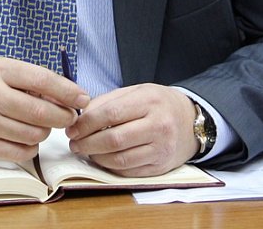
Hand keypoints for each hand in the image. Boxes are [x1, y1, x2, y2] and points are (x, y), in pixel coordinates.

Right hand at [0, 57, 89, 162]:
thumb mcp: (4, 69)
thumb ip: (34, 79)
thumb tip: (70, 97)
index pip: (42, 81)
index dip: (68, 91)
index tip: (83, 98)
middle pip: (41, 112)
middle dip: (64, 116)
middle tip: (69, 116)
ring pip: (35, 134)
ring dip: (46, 130)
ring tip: (40, 122)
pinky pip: (23, 152)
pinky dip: (32, 145)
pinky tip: (26, 135)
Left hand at [65, 84, 197, 176]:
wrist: (190, 121)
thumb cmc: (158, 103)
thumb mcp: (136, 91)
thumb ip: (108, 101)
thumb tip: (81, 116)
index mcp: (149, 101)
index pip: (111, 113)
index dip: (87, 123)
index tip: (72, 128)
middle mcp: (158, 125)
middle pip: (114, 139)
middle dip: (87, 142)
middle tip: (74, 143)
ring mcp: (161, 149)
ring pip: (120, 159)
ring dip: (96, 157)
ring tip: (85, 150)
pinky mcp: (160, 167)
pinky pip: (128, 171)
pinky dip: (110, 166)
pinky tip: (101, 159)